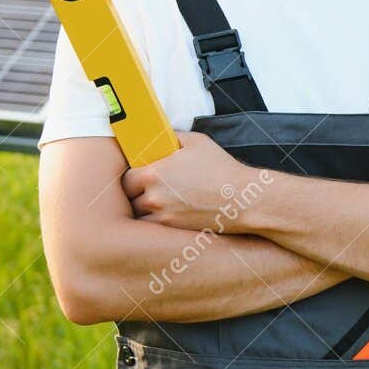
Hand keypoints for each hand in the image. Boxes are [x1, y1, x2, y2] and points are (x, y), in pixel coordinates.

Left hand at [121, 130, 264, 231]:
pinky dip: (154, 225)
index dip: (132, 178)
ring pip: (137, 216)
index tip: (138, 178)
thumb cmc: (222, 169)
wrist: (243, 199)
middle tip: (145, 191)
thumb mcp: (197, 142)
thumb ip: (171, 138)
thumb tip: (158, 139)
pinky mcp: (172, 230)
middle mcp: (153, 196)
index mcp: (154, 172)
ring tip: (156, 205)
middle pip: (128, 198)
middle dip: (135, 194)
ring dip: (143, 211)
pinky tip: (165, 217)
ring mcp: (161, 215)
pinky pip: (151, 230)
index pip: (125, 178)